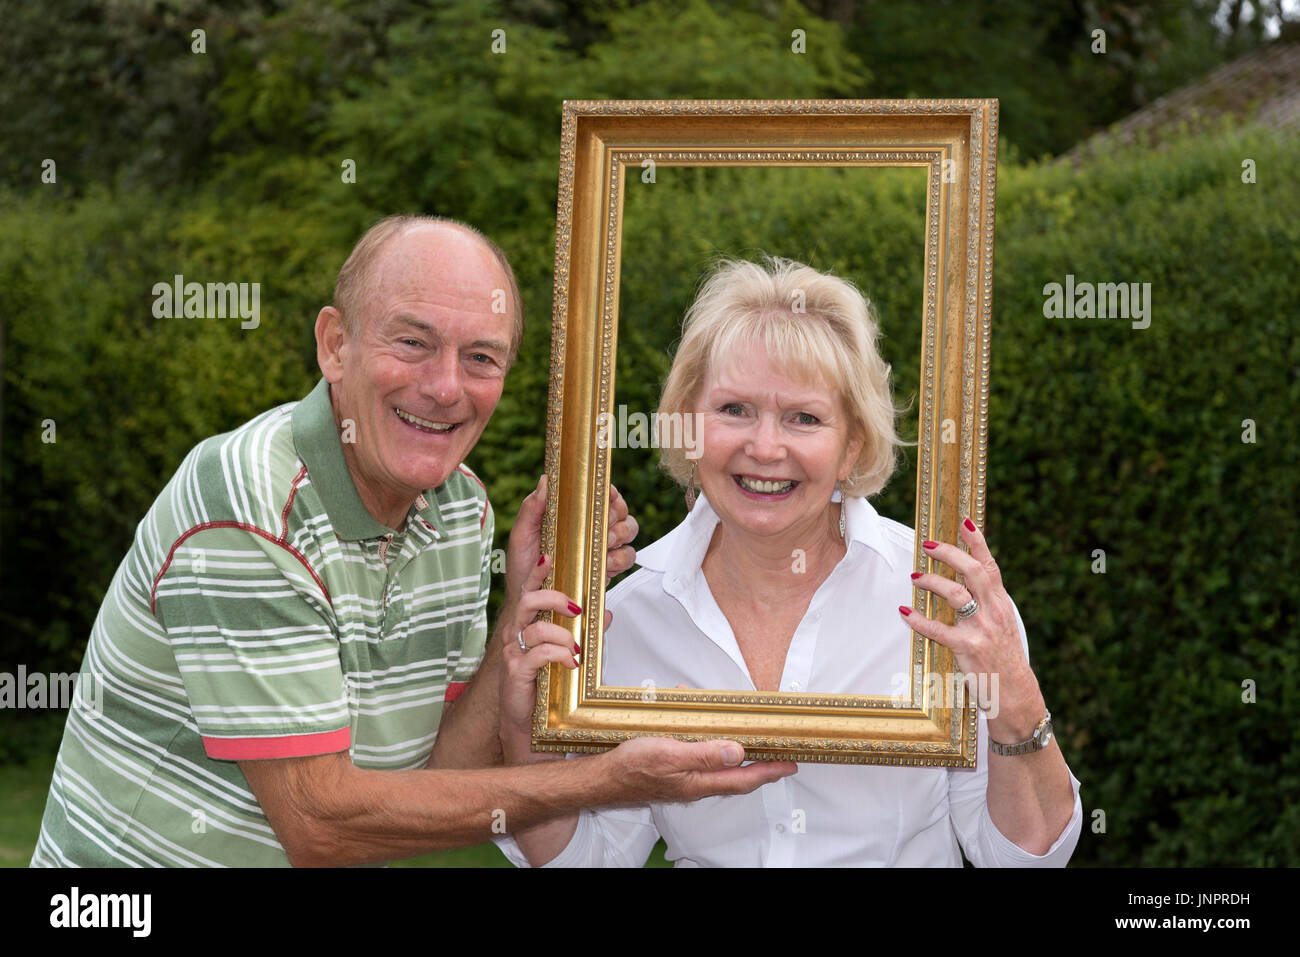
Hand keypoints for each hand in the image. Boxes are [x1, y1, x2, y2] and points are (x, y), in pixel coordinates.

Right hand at [499, 551, 584, 764]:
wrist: (530, 730)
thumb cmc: (547, 689)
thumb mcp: (570, 655)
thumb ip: (586, 632)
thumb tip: (608, 612)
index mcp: (527, 626)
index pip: (529, 591)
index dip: (537, 572)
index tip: (549, 557)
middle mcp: (515, 635)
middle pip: (528, 601)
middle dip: (556, 599)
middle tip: (577, 609)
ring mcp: (512, 654)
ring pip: (537, 628)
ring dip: (564, 636)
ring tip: (577, 649)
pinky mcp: (515, 674)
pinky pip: (538, 654)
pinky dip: (559, 655)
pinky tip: (571, 664)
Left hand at [504, 476, 638, 605]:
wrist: (528, 605)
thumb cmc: (522, 567)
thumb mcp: (521, 535)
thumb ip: (531, 507)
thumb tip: (545, 480)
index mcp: (571, 515)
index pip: (598, 495)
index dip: (608, 492)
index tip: (606, 495)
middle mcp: (589, 528)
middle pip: (620, 510)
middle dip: (615, 517)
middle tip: (600, 528)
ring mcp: (599, 547)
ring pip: (628, 532)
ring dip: (618, 537)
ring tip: (601, 548)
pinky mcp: (606, 567)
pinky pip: (627, 557)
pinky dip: (619, 560)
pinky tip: (603, 565)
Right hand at [604, 736, 796, 802]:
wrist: (602, 778)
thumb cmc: (631, 766)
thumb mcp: (669, 753)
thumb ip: (703, 753)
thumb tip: (737, 752)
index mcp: (698, 781)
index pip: (743, 778)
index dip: (769, 771)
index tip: (790, 765)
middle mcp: (695, 784)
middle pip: (736, 778)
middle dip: (760, 768)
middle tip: (779, 758)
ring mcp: (684, 780)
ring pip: (719, 769)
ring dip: (735, 757)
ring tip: (748, 743)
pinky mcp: (673, 774)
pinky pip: (700, 761)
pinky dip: (710, 748)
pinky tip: (703, 735)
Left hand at [898, 517, 1045, 742]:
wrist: (1016, 696)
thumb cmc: (1004, 659)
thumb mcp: (1002, 626)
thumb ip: (987, 603)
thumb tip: (965, 580)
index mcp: (1002, 604)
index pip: (990, 565)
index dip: (977, 542)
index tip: (964, 521)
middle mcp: (994, 612)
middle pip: (972, 572)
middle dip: (949, 554)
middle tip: (928, 546)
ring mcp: (982, 630)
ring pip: (955, 594)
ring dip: (931, 582)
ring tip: (915, 578)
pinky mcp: (968, 650)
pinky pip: (939, 630)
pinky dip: (919, 620)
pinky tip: (905, 614)